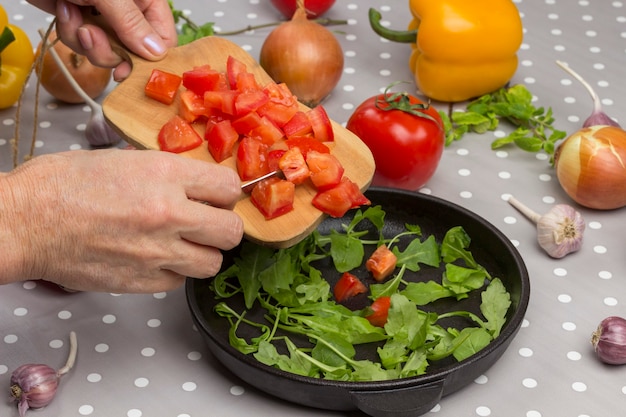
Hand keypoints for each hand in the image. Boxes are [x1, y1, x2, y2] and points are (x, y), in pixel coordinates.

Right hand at [0, 149, 243, 292]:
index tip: (217, 197)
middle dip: (223, 227)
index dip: (226, 194)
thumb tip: (193, 183)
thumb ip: (165, 173)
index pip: (230, 188)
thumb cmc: (61, 185)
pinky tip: (155, 258)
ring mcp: (157, 252)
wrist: (23, 222)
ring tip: (183, 244)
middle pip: (232, 232)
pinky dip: (173, 272)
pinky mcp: (142, 281)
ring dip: (202, 253)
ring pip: (212, 263)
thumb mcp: (122, 159)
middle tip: (208, 223)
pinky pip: (179, 282)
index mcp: (165, 175)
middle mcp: (169, 214)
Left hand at [27, 0, 177, 79]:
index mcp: (146, 0)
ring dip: (84, 40)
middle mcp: (129, 12)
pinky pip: (83, 44)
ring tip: (72, 13)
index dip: (149, 57)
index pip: (163, 37)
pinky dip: (70, 32)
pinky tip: (64, 9)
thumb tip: (155, 52)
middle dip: (107, 49)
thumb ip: (132, 23)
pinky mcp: (83, 23)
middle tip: (90, 34)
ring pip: (106, 51)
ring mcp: (105, 18)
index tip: (129, 69)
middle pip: (132, 51)